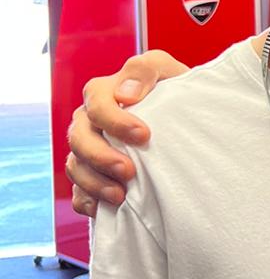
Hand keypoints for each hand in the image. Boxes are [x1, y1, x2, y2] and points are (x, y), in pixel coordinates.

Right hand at [66, 52, 188, 215]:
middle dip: (101, 157)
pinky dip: (88, 201)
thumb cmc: (174, 92)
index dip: (114, 121)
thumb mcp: (167, 71)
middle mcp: (90, 121)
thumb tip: (125, 94)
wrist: (186, 120)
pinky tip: (106, 208)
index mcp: (104, 93)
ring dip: (94, 183)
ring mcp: (89, 149)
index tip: (143, 135)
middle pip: (78, 138)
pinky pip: (78, 192)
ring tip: (120, 195)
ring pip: (75, 166)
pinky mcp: (94, 175)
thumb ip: (145, 70)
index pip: (95, 103)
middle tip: (129, 171)